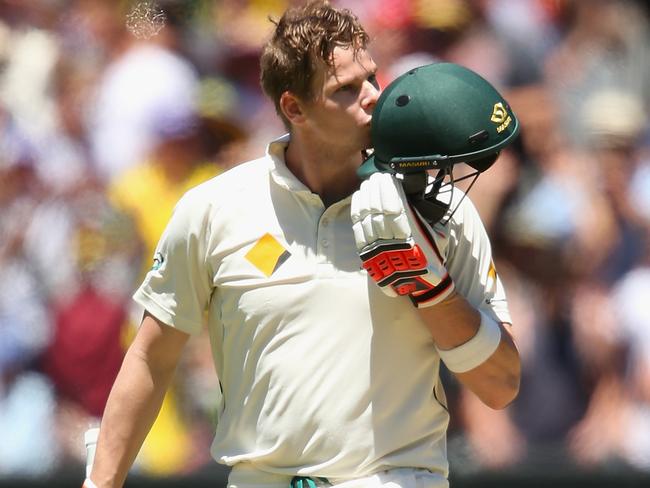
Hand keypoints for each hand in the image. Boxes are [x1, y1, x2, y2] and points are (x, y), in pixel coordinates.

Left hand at [351, 173, 453, 306]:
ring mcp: (378, 248)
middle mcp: (392, 241)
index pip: (394, 206)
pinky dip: (357, 211)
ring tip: (367, 184)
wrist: (419, 284)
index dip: (387, 190)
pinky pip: (358, 229)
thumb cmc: (429, 257)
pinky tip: (358, 198)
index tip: (386, 177)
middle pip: (378, 209)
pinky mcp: (367, 253)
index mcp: (411, 235)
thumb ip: (422, 217)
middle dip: (375, 190)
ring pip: (366, 217)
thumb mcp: (435, 235)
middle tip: (375, 176)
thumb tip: (409, 196)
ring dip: (366, 197)